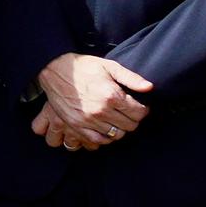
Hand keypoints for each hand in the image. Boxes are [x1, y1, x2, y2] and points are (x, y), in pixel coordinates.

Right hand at [31, 52, 152, 150]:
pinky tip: (106, 129)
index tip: (139, 106)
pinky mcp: (77, 126)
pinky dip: (105, 138)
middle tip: (128, 112)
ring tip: (117, 119)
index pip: (139, 113)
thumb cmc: (84, 67)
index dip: (143, 109)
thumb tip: (150, 87)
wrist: (55, 70)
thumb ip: (131, 78)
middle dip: (133, 119)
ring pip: (116, 135)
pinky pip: (98, 140)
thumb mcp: (109, 66)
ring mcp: (88, 120)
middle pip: (130, 125)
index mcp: (112, 95)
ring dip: (120, 128)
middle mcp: (101, 111)